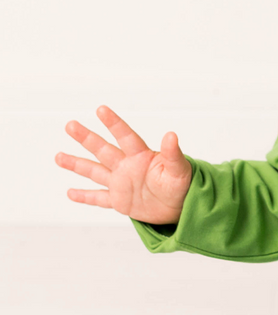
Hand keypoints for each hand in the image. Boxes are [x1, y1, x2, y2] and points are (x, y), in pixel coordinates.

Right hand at [56, 105, 192, 224]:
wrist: (182, 205)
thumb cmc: (182, 185)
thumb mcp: (179, 170)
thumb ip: (173, 154)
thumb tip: (171, 135)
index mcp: (141, 156)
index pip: (125, 136)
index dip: (114, 123)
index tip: (100, 109)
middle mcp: (127, 166)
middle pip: (103, 149)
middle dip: (86, 138)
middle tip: (70, 125)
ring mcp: (121, 183)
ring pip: (95, 171)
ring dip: (77, 164)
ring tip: (58, 156)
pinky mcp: (120, 201)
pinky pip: (99, 198)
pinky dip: (85, 196)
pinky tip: (70, 192)